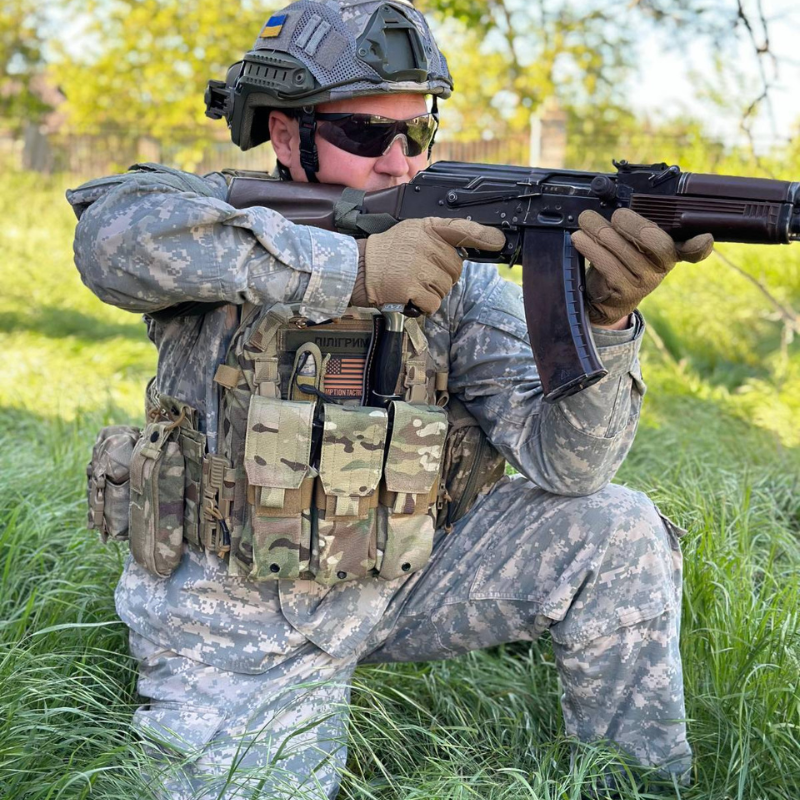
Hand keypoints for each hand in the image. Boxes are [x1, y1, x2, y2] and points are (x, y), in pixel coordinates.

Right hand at [352, 218, 505, 313]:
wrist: (357, 269)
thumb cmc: (385, 254)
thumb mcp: (410, 234)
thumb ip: (435, 239)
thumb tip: (462, 254)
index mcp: (426, 228)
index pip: (460, 229)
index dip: (482, 236)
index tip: (498, 241)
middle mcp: (424, 244)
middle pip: (456, 269)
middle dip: (443, 277)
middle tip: (421, 274)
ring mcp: (418, 265)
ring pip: (446, 288)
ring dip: (432, 292)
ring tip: (412, 283)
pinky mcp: (411, 287)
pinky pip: (434, 303)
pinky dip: (425, 306)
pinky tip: (410, 297)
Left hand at [571, 209, 713, 326]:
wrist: (605, 298)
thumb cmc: (621, 260)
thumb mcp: (632, 242)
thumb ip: (635, 225)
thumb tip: (617, 197)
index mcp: (671, 251)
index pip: (694, 250)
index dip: (701, 245)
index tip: (704, 238)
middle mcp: (662, 268)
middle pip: (655, 241)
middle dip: (632, 223)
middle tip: (615, 215)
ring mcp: (644, 282)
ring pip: (624, 250)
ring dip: (601, 231)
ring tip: (586, 220)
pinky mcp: (623, 292)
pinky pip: (606, 265)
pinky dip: (590, 248)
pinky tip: (580, 238)